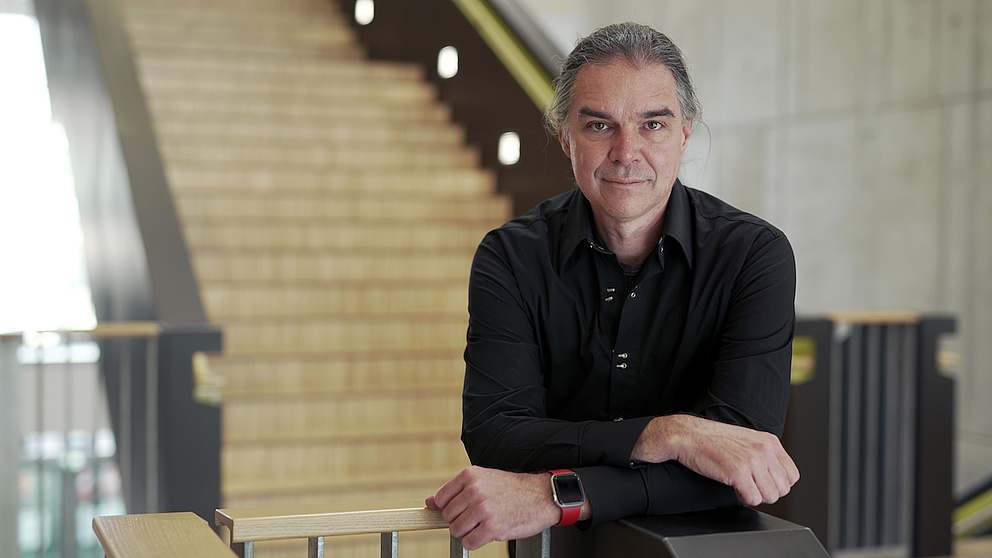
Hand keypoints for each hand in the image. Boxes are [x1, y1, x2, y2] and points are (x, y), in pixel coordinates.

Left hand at [426, 466, 564, 549]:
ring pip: (456, 531)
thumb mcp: (483, 480)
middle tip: (478, 517)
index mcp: (469, 476)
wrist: (542, 496)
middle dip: (460, 520)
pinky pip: (469, 543)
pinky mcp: (492, 527)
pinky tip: (488, 533)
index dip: (448, 509)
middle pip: (448, 516)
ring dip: (468, 532)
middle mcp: (474, 490)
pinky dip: (475, 542)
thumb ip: (455, 490)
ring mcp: (483, 509)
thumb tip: (429, 502)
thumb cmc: (511, 489)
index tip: (459, 510)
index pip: (440, 499)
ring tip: (484, 524)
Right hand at [631, 415, 798, 506]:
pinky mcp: (738, 472)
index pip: (792, 476)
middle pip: (782, 489)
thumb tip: (778, 477)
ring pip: (770, 496)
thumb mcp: (747, 440)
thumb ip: (766, 455)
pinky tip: (734, 487)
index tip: (762, 482)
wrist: (688, 436)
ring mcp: (751, 460)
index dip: (776, 484)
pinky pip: (753, 499)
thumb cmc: (713, 440)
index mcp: (769, 441)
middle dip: (765, 492)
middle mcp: (763, 450)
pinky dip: (743, 498)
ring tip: (741, 485)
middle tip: (749, 485)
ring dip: (755, 496)